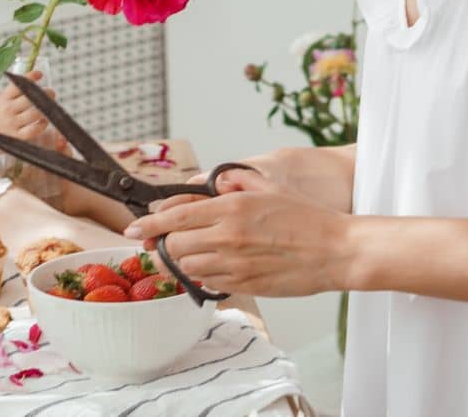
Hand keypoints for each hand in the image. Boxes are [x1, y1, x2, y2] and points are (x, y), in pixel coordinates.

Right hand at [0, 70, 56, 153]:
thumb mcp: (0, 101)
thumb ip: (14, 93)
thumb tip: (36, 78)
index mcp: (3, 97)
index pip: (18, 84)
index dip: (31, 77)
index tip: (40, 74)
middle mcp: (7, 108)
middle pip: (31, 98)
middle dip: (45, 94)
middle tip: (51, 93)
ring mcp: (11, 123)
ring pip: (35, 113)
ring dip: (46, 109)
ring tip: (50, 108)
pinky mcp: (16, 137)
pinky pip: (33, 130)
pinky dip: (42, 125)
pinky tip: (43, 122)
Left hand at [122, 168, 350, 296]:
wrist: (336, 251)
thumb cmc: (307, 218)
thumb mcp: (270, 188)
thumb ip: (236, 182)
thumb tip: (212, 181)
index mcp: (232, 207)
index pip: (176, 217)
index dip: (148, 224)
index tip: (132, 228)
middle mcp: (229, 236)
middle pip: (175, 245)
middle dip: (166, 244)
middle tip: (166, 242)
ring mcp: (236, 264)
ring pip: (189, 267)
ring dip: (185, 260)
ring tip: (196, 252)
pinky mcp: (245, 285)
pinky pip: (210, 283)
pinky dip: (205, 275)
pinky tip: (217, 265)